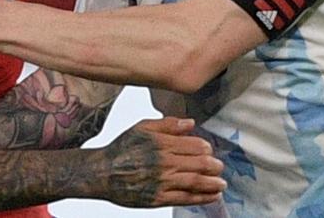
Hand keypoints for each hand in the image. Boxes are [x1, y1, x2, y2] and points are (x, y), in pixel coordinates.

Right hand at [99, 117, 224, 206]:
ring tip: (221, 184)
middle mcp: (164, 162)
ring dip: (213, 183)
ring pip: (195, 182)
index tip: (209, 150)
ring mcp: (162, 182)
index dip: (206, 148)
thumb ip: (168, 124)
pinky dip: (201, 198)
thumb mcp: (143, 127)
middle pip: (199, 164)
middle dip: (214, 166)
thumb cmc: (122, 149)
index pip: (195, 145)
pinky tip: (211, 196)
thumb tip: (191, 123)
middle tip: (220, 167)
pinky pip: (184, 198)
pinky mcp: (158, 199)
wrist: (102, 173)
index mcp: (162, 143)